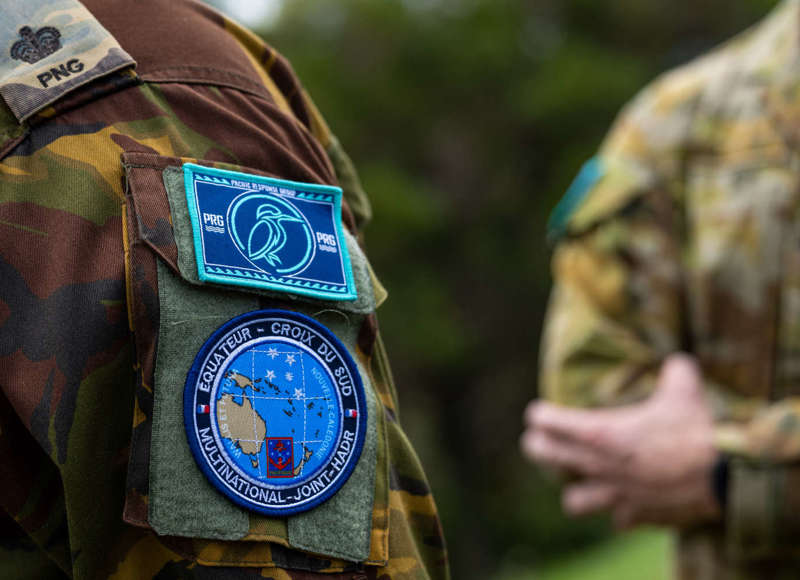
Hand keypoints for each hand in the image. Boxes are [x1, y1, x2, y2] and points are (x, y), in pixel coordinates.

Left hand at [520, 354, 720, 528]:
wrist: (726, 475)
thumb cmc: (697, 427)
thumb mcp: (684, 387)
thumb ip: (673, 370)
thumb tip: (676, 361)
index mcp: (599, 432)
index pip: (545, 421)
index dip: (540, 414)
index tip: (542, 411)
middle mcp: (598, 465)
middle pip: (542, 455)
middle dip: (538, 445)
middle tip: (543, 439)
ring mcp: (615, 494)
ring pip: (572, 502)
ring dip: (576, 490)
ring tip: (584, 478)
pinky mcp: (636, 515)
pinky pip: (617, 519)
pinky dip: (621, 511)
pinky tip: (629, 500)